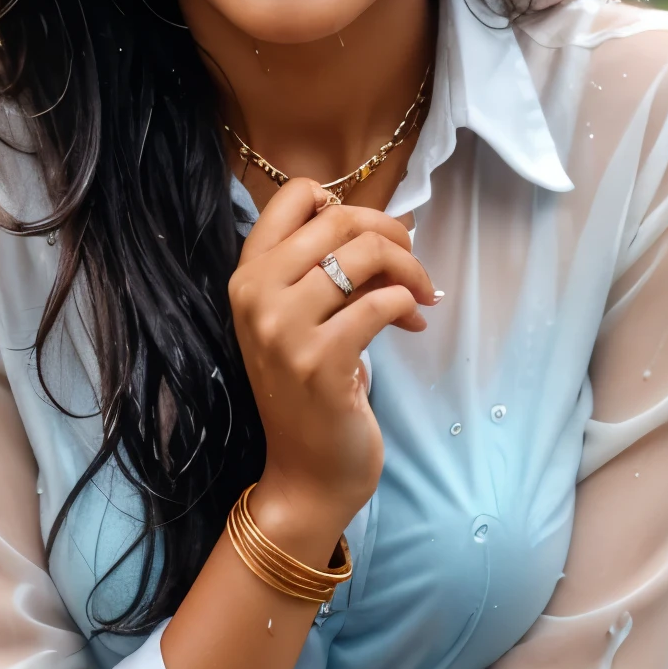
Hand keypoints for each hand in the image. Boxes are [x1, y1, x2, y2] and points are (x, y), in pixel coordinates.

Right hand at [228, 178, 436, 544]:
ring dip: (410, 270)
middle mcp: (256, 294)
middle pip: (338, 218)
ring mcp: (283, 329)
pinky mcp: (320, 361)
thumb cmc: (309, 392)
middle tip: (414, 264)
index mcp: (246, 276)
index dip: (346, 203)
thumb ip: (326, 270)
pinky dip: (408, 306)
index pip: (294, 196)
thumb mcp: (302, 320)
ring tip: (421, 296)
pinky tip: (412, 325)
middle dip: (391, 234)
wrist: (305, 473)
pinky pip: (382, 303)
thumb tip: (395, 228)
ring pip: (363, 254)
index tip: (371, 237)